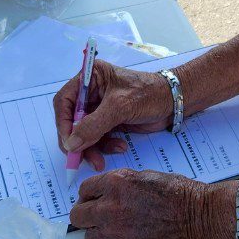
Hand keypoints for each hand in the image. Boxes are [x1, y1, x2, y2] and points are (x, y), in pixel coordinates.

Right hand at [53, 62, 173, 170]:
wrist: (174, 102)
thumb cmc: (150, 93)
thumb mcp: (120, 107)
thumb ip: (94, 125)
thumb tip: (71, 144)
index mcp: (90, 78)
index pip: (64, 101)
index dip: (63, 123)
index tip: (68, 143)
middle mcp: (91, 92)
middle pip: (72, 121)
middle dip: (78, 141)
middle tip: (81, 158)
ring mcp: (100, 108)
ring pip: (84, 134)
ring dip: (92, 148)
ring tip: (102, 160)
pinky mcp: (110, 122)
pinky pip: (98, 138)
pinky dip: (105, 146)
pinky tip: (120, 147)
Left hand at [67, 169, 236, 238]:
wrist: (199, 219)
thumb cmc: (179, 195)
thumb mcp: (145, 176)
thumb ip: (119, 184)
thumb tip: (102, 193)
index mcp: (115, 183)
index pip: (84, 190)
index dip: (89, 196)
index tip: (94, 201)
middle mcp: (108, 208)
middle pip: (78, 216)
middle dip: (88, 216)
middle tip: (101, 218)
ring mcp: (113, 234)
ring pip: (88, 238)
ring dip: (99, 235)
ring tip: (119, 232)